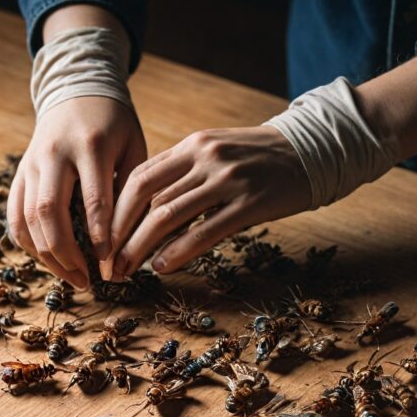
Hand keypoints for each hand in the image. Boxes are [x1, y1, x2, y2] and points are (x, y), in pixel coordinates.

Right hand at [7, 96, 146, 287]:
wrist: (76, 90)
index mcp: (90, 145)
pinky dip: (29, 244)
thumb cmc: (114, 124)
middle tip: (87, 280)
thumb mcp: (133, 147)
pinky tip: (49, 261)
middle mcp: (54, 154)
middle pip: (49, 212)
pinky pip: (15, 216)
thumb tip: (131, 240)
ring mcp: (31, 164)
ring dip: (47, 256)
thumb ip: (133, 188)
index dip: (101, 236)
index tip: (110, 264)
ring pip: (27, 218)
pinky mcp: (19, 174)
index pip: (93, 199)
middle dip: (66, 254)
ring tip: (72, 278)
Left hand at [106, 126, 309, 279]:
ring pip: (169, 216)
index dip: (115, 211)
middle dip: (121, 233)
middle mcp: (205, 158)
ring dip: (141, 247)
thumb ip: (184, 172)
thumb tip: (147, 206)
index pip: (140, 177)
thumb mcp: (218, 153)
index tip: (103, 238)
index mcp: (193, 145)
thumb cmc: (260, 159)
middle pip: (147, 198)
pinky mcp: (250, 203)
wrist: (313, 150)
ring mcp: (228, 180)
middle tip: (109, 262)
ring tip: (128, 270)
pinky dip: (178, 252)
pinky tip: (162, 267)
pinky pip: (205, 231)